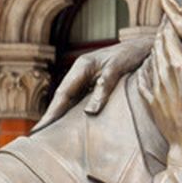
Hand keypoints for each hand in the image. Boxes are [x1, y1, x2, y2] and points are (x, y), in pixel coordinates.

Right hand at [32, 39, 151, 131]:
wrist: (143, 47)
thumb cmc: (131, 55)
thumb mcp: (117, 69)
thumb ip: (103, 88)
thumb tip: (90, 112)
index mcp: (81, 67)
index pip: (62, 94)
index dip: (52, 112)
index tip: (41, 128)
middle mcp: (81, 73)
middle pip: (62, 98)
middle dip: (51, 116)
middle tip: (38, 135)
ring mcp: (87, 78)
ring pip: (70, 100)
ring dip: (60, 115)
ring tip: (49, 134)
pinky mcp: (95, 84)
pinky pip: (81, 100)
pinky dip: (73, 112)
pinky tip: (70, 124)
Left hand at [143, 19, 181, 165]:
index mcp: (176, 65)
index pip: (168, 36)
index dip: (170, 23)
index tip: (172, 13)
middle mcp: (162, 74)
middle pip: (157, 47)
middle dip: (161, 33)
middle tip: (164, 23)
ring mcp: (155, 89)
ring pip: (150, 61)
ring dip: (153, 48)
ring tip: (158, 40)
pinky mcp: (151, 102)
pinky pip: (143, 80)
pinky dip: (145, 68)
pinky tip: (146, 66)